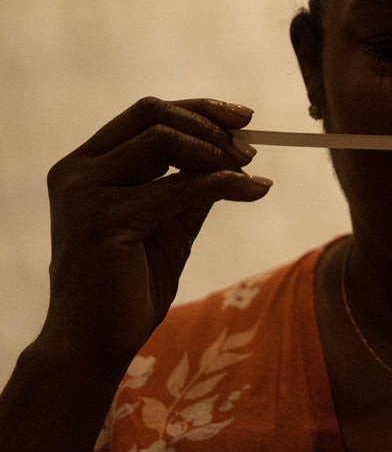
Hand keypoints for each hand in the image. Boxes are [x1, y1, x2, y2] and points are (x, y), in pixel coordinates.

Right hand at [39, 97, 271, 363]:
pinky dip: (223, 184)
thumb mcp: (168, 224)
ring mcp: (84, 193)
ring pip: (163, 141)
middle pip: (153, 114)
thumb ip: (191, 188)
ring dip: (216, 151)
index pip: (145, 113)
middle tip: (250, 149)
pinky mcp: (103, 220)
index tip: (244, 118)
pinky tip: (253, 190)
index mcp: (86, 166)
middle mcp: (77, 171)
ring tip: (248, 170)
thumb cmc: (128, 285)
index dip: (199, 109)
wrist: (94, 342)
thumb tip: (236, 157)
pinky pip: (178, 188)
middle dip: (209, 125)